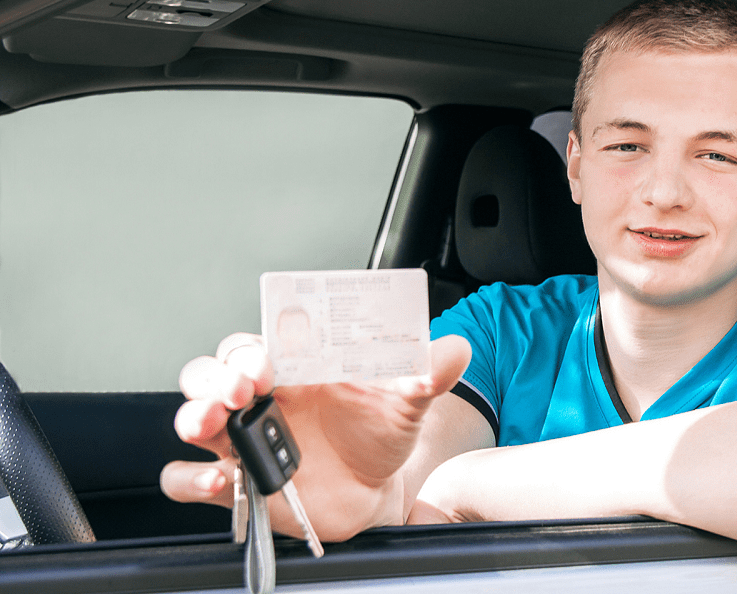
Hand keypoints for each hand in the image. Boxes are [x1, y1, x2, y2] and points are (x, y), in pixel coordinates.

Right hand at [160, 332, 470, 541]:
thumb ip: (426, 373)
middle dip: (216, 375)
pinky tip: (218, 477)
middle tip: (242, 387)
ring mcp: (242, 439)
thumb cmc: (380, 431)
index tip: (267, 357)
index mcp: (294, 367)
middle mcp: (261, 398)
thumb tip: (454, 350)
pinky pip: (188, 478)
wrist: (379, 489)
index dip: (253, 346)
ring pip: (193, 416)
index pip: (256, 343)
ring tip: (213, 422)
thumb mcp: (407, 400)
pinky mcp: (237, 482)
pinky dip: (191, 478)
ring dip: (193, 414)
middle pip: (212, 372)